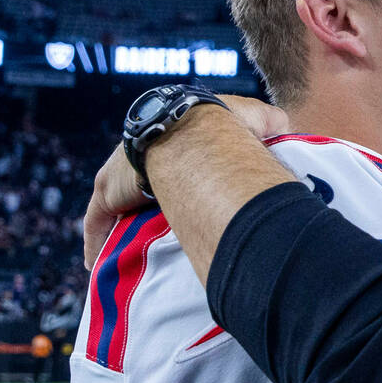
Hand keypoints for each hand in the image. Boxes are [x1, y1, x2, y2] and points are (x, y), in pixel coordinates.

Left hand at [82, 95, 288, 268]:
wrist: (197, 132)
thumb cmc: (227, 125)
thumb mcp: (258, 119)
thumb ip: (269, 123)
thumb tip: (283, 125)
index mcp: (172, 137)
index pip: (169, 162)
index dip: (173, 181)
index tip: (177, 200)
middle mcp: (140, 154)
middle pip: (138, 185)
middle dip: (141, 203)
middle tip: (150, 229)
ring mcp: (120, 173)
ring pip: (115, 205)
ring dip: (117, 226)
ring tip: (122, 253)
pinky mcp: (108, 190)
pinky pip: (97, 221)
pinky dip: (97, 241)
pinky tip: (98, 263)